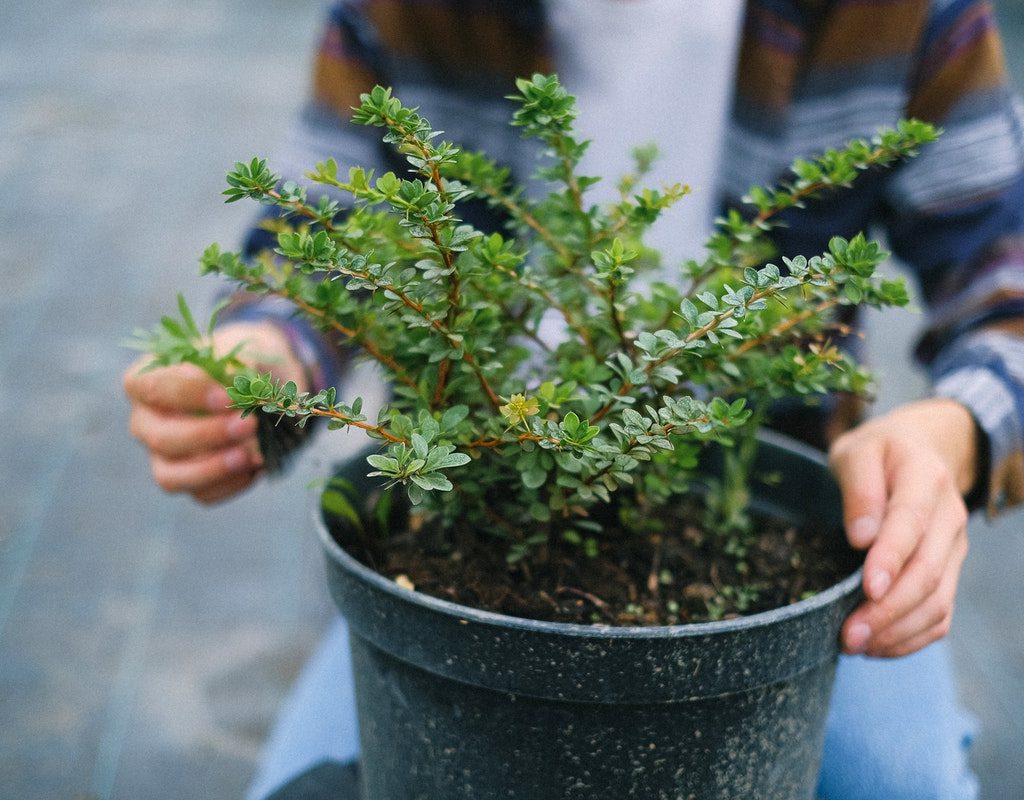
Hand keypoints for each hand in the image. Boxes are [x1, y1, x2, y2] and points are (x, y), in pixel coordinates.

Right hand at [123, 321, 304, 503]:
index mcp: (147, 380)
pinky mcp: (188, 480)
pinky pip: (201, 494)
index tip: (228, 397)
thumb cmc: (242, 364)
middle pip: (160, 438)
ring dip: (212, 469)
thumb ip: (240, 364)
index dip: (187, 394)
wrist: (262, 388)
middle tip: (249, 425)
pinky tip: (256, 467)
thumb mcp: (245, 350)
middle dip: (207, 435)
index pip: (149, 386)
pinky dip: (230, 484)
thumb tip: (241, 387)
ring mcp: (162, 455)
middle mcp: (146, 421)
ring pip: (170, 476)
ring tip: (250, 457)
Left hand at [828, 398, 977, 657]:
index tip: (867, 587)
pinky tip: (876, 646)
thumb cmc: (879, 452)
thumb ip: (858, 487)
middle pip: (927, 572)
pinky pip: (940, 615)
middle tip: (848, 634)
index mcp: (925, 478)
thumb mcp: (857, 451)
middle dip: (888, 610)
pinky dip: (911, 637)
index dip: (891, 559)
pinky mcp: (949, 571)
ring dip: (898, 631)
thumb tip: (861, 536)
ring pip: (938, 601)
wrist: (922, 450)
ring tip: (855, 645)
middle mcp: (949, 517)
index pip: (911, 523)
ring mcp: (953, 548)